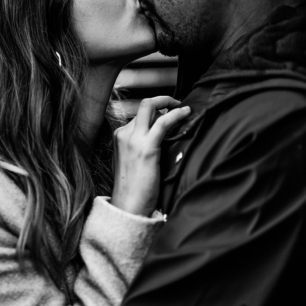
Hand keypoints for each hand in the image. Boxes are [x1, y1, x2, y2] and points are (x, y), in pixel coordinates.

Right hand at [110, 97, 190, 216]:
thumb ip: (140, 147)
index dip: (156, 112)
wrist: (128, 206)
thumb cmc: (134, 189)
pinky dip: (176, 114)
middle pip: (143, 105)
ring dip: (170, 102)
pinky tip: (186, 113)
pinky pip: (163, 122)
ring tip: (184, 108)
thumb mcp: (132, 162)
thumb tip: (161, 139)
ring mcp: (133, 139)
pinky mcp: (146, 148)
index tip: (168, 113)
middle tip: (176, 103)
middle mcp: (124, 134)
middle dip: (162, 99)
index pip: (139, 115)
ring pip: (150, 106)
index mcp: (119, 136)